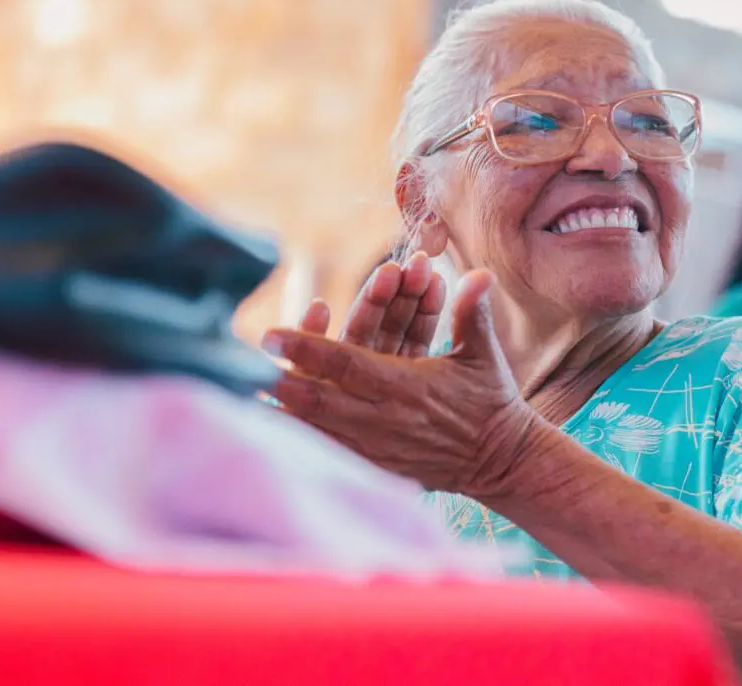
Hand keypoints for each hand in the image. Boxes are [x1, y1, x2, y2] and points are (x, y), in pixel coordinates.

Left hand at [264, 270, 539, 497]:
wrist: (501, 459)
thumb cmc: (489, 399)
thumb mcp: (482, 354)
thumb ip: (472, 313)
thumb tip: (479, 274)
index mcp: (408, 386)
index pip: (347, 363)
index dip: (307, 348)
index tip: (270, 336)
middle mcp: (387, 418)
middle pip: (320, 400)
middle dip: (279, 382)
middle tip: (240, 367)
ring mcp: (378, 448)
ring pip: (317, 432)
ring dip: (280, 415)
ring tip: (243, 400)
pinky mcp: (376, 467)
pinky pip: (329, 456)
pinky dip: (300, 445)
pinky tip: (271, 436)